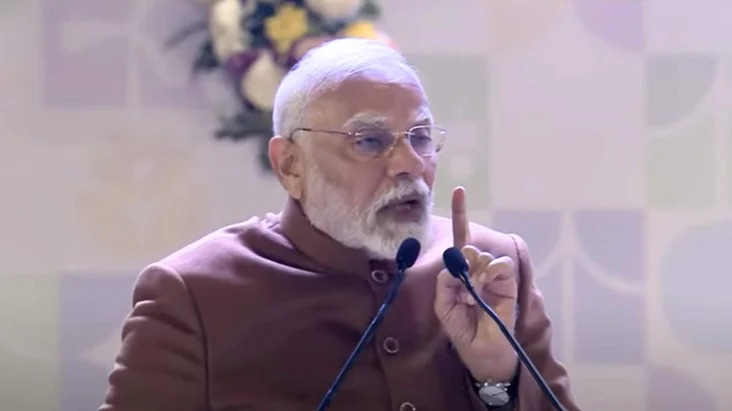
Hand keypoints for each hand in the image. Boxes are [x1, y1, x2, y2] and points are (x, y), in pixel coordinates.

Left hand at [433, 186, 518, 381]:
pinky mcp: (508, 284)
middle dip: (461, 261)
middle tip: (464, 286)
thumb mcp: (444, 307)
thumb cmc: (463, 331)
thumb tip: (456, 262)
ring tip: (474, 295)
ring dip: (474, 272)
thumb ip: (445, 283)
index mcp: (461, 273)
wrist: (484, 353)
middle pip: (468, 246)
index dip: (460, 215)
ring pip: (482, 256)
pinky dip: (491, 271)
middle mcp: (478, 270)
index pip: (460, 240)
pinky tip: (485, 285)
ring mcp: (493, 276)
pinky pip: (500, 266)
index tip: (459, 190)